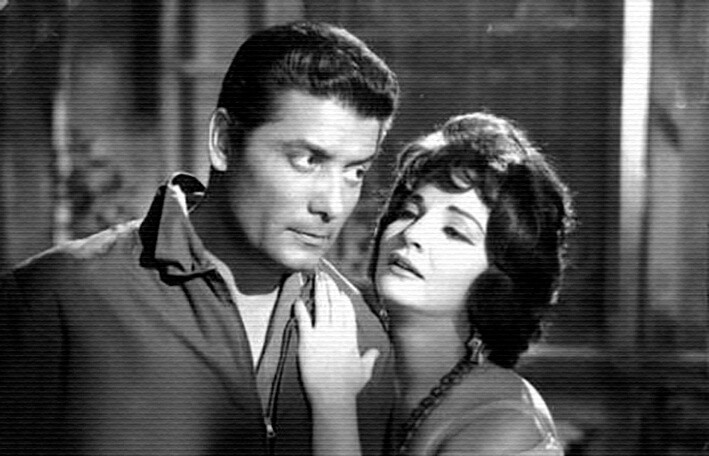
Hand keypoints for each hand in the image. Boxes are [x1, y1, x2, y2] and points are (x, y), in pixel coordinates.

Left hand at [295, 272, 378, 409]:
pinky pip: (304, 321)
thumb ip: (369, 359)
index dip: (343, 300)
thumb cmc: (349, 386)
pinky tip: (298, 301)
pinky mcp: (308, 341)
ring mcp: (323, 335)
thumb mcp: (364, 371)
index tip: (340, 291)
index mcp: (351, 338)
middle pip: (335, 305)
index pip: (348, 313)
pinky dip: (301, 310)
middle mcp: (338, 332)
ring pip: (322, 307)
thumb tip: (375, 352)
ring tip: (316, 280)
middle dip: (330, 289)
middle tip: (326, 276)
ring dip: (319, 292)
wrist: (332, 395)